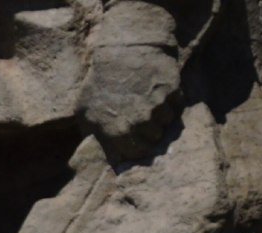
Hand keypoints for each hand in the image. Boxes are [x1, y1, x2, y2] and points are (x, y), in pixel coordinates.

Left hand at [81, 42, 180, 162]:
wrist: (120, 50)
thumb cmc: (98, 83)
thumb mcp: (84, 112)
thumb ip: (93, 135)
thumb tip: (106, 153)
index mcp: (119, 132)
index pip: (139, 152)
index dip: (139, 146)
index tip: (136, 138)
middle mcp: (141, 123)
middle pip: (156, 137)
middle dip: (150, 130)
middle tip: (143, 117)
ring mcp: (158, 106)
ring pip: (168, 121)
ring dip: (161, 115)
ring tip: (150, 102)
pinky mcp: (172, 90)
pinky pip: (178, 104)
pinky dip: (172, 100)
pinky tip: (160, 91)